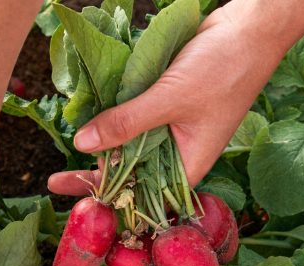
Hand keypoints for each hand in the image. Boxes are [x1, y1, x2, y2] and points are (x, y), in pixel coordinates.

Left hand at [47, 1, 290, 195]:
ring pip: (129, 144)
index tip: (71, 197)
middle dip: (97, 175)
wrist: (248, 28)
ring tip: (66, 152)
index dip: (107, 198)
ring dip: (103, 144)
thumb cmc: (224, 68)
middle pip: (131, 173)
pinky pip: (133, 117)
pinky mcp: (163, 105)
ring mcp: (170, 128)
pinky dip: (113, 117)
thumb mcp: (170, 98)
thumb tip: (83, 145)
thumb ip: (126, 123)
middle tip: (54, 180)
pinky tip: (87, 117)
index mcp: (188, 165)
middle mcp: (178, 152)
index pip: (142, 194)